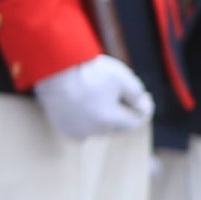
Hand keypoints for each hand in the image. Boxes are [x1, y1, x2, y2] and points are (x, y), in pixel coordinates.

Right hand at [32, 54, 155, 142]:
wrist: (54, 68)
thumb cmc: (88, 71)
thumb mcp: (121, 77)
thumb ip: (137, 95)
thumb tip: (143, 107)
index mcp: (108, 120)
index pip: (135, 123)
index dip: (144, 110)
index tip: (146, 97)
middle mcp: (92, 131)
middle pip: (118, 126)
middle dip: (125, 112)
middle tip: (125, 94)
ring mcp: (76, 131)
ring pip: (101, 128)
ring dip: (107, 117)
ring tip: (104, 96)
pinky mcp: (63, 128)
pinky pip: (84, 128)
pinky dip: (90, 119)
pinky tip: (90, 104)